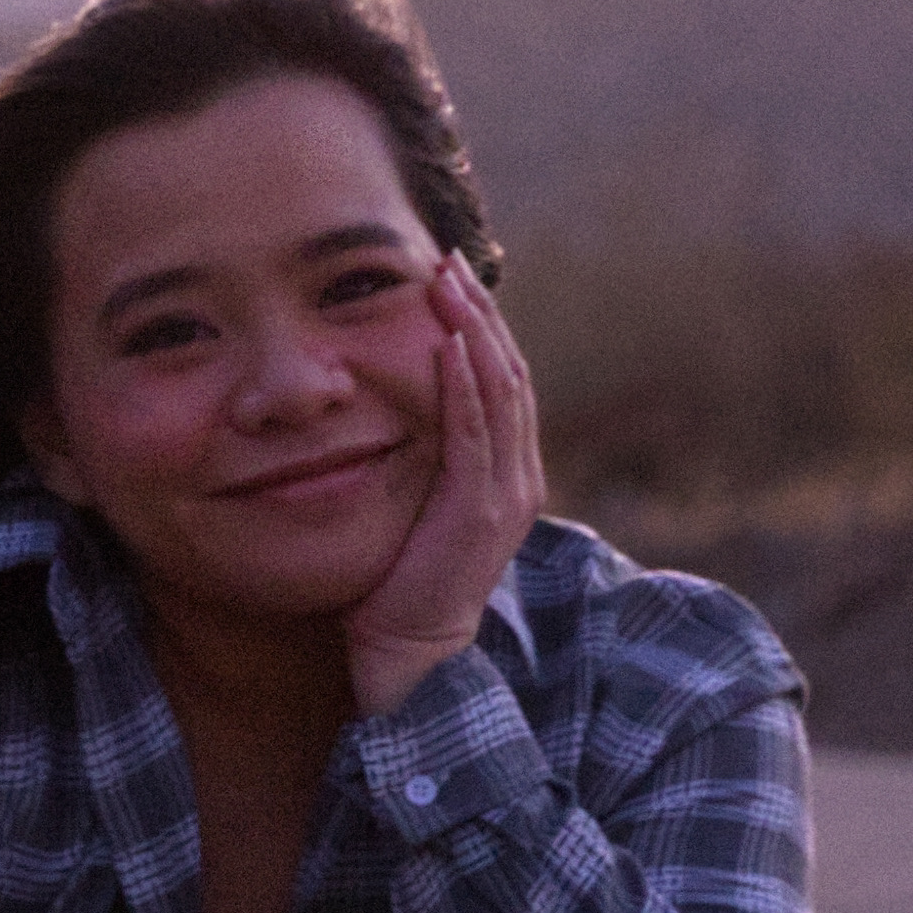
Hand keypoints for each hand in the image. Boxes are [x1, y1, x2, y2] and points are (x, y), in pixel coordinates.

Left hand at [344, 253, 544, 719]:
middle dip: (478, 312)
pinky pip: (476, 434)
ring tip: (447, 284)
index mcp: (507, 471)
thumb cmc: (404, 582)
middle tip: (447, 259)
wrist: (412, 652)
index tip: (449, 278)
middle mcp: (519, 476)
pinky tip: (447, 345)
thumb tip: (393, 408)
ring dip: (473, 332)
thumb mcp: (419, 505)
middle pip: (509, 371)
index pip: (502, 379)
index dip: (480, 324)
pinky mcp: (479, 512)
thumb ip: (423, 460)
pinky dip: (464, 386)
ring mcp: (505, 494)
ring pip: (500, 391)